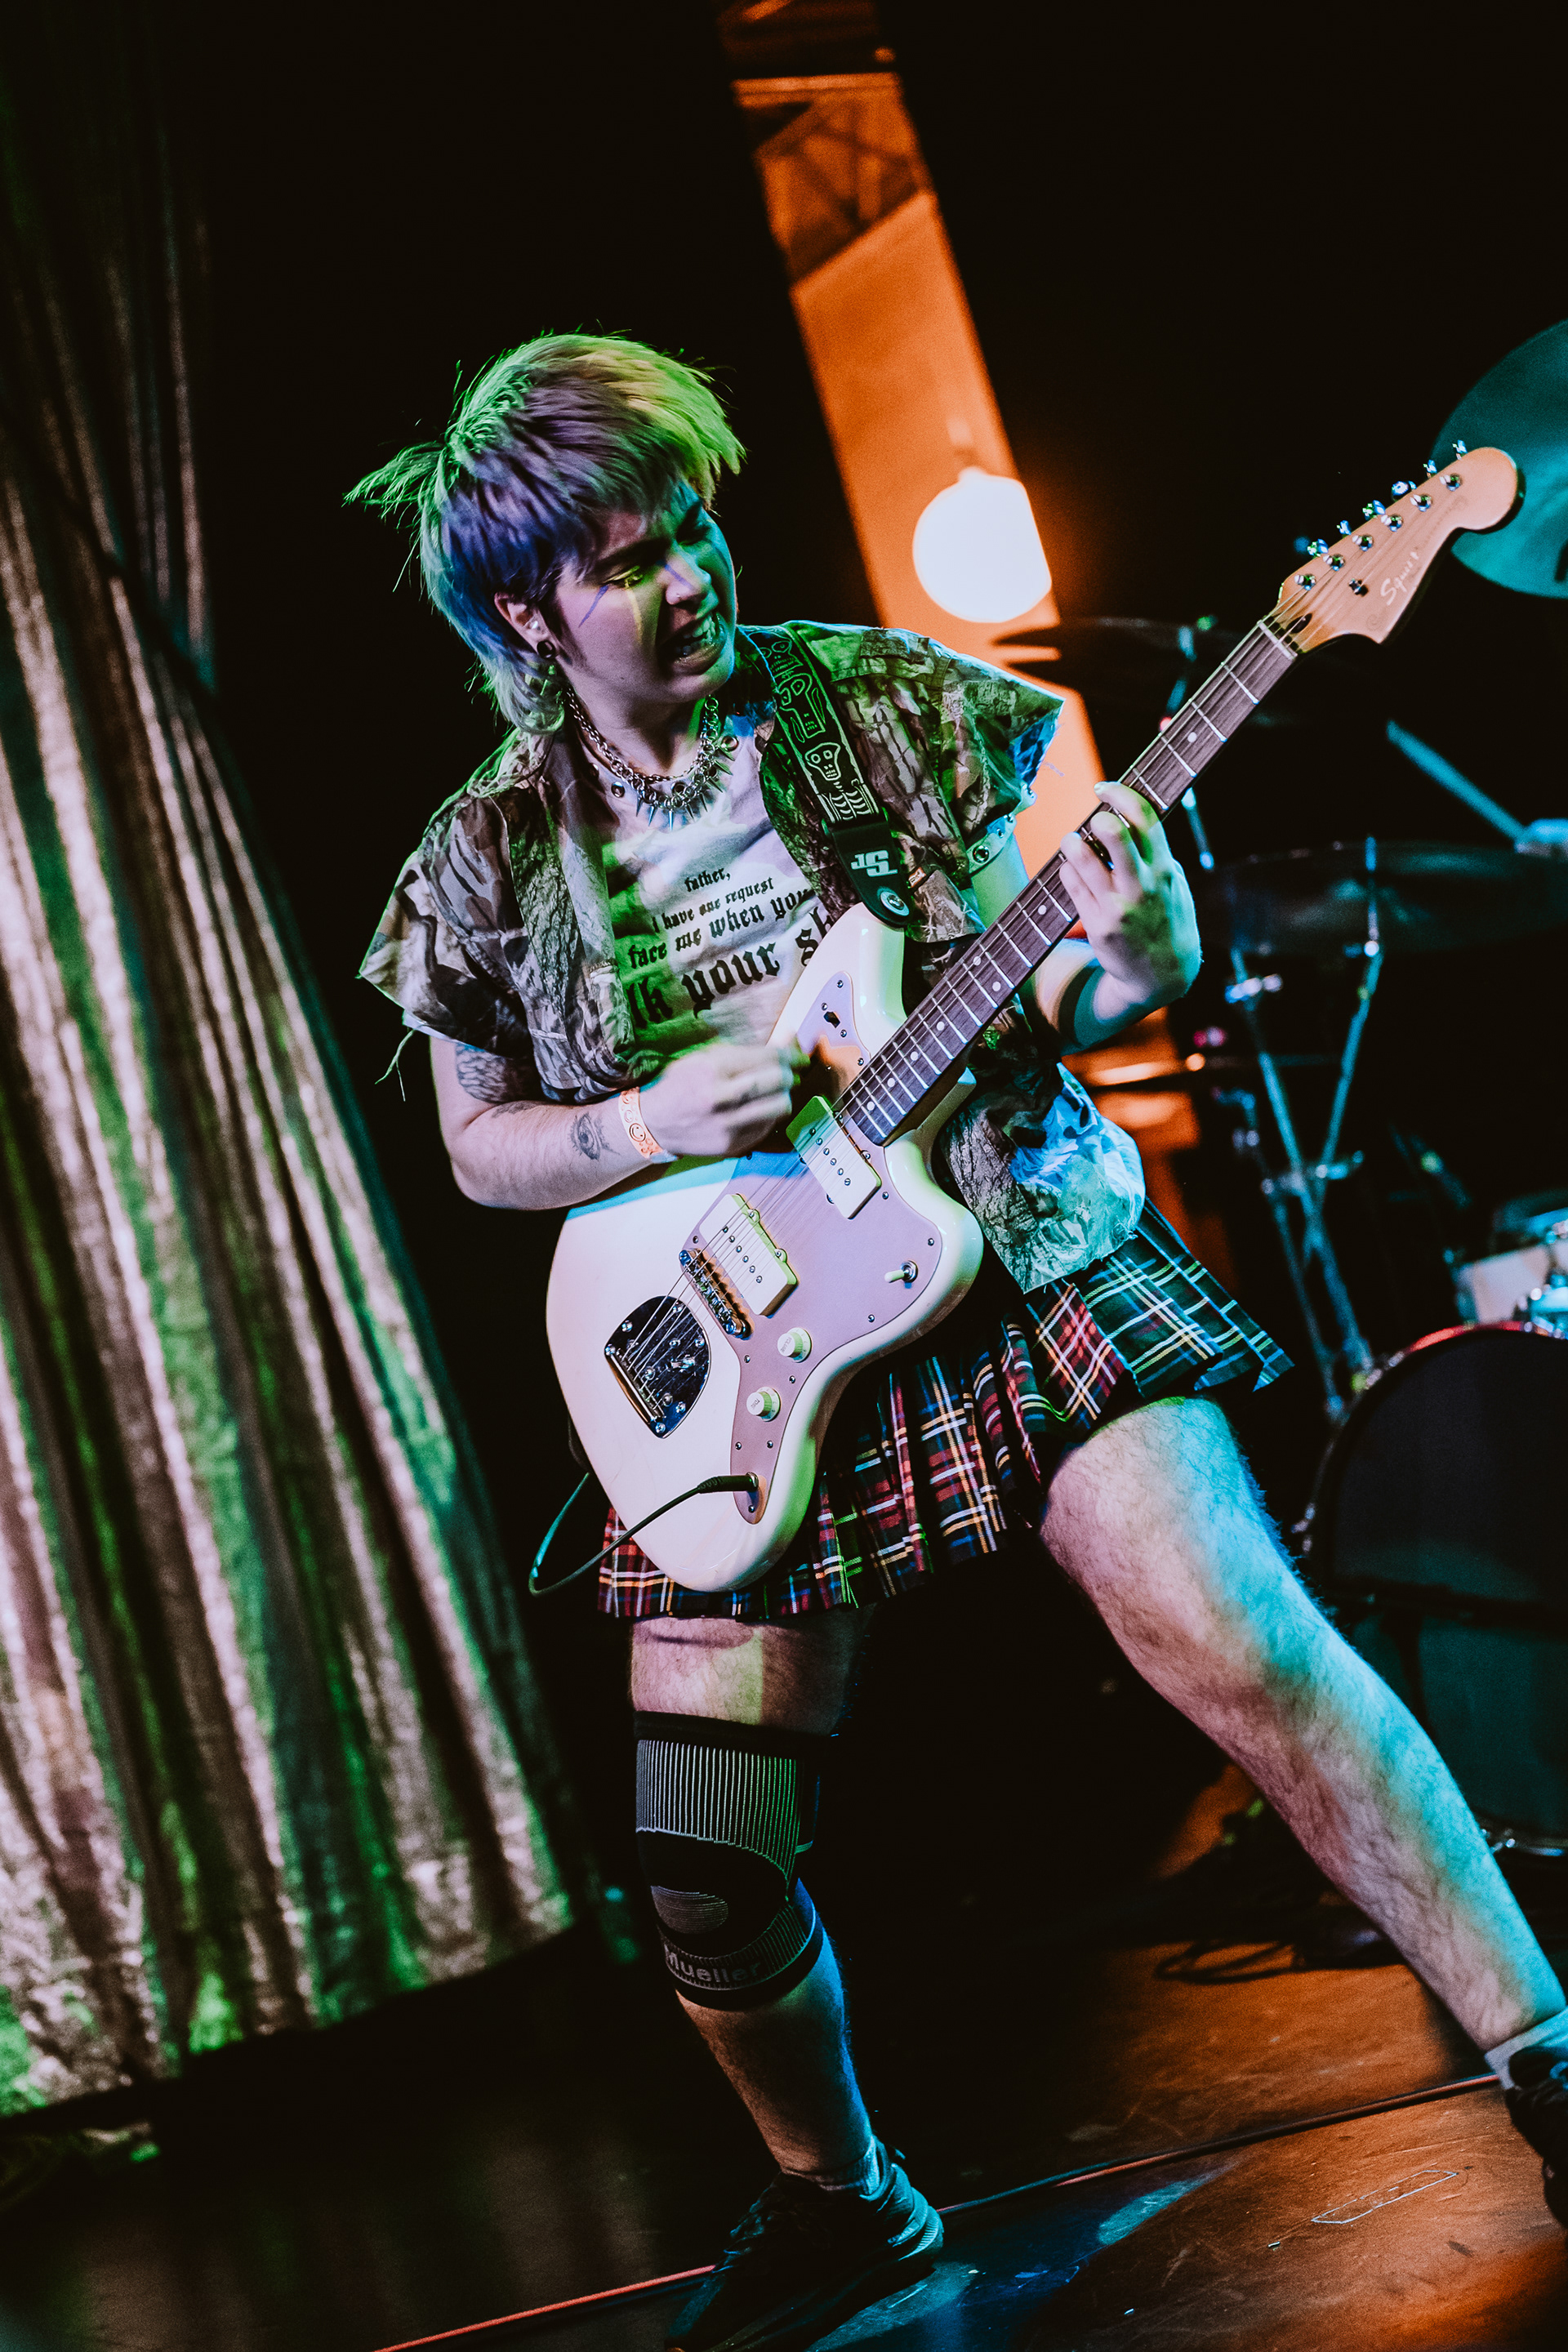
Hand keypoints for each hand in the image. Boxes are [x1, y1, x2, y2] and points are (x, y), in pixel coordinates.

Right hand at [639, 1040, 804, 1158]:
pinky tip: (759, 1108)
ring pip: (779, 1106)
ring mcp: (729, 1125)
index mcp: (713, 1070)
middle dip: (790, 1074)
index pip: (767, 1058)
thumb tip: (786, 1040)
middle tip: (790, 1072)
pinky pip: (768, 1126)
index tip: (798, 1055)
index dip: (790, 1054)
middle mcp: (722, 1098)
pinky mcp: (733, 1145)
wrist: (655, 1124)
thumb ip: (743, 1050)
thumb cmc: (681, 1084)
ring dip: (783, 1095)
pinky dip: (769, 1114)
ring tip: (776, 1091)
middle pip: (778, 1081)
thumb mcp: (704, 1057)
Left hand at [1058, 782, 1200, 1025]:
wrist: (1163, 974)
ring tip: (1073, 841)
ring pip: (1083, 859)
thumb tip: (1131, 821)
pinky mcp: (1097, 925)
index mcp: (1165, 870)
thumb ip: (1157, 856)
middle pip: (1115, 834)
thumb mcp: (1175, 886)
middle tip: (1094, 816)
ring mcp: (1118, 906)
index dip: (1122, 795)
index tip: (1104, 788)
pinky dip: (1068, 870)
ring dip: (1073, 843)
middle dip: (1100, 817)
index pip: (1146, 820)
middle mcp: (1142, 886)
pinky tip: (1073, 869)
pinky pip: (1072, 885)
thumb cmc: (1167, 920)